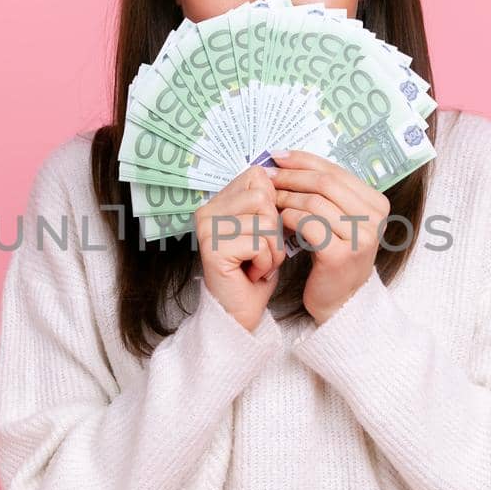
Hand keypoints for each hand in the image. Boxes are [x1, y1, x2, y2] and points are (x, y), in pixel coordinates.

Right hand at [191, 165, 286, 331]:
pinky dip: (265, 263)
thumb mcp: (265, 230)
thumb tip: (284, 176)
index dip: (273, 204)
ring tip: (256, 264)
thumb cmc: (255, 271)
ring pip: (265, 221)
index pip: (257, 176)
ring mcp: (207, 228)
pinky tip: (251, 274)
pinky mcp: (213, 248)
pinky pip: (260, 244)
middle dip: (274, 230)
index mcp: (218, 201)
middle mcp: (207, 211)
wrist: (239, 313)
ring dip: (272, 249)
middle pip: (263, 197)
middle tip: (260, 253)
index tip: (263, 232)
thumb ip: (267, 203)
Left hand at [267, 149, 389, 323]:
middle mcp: (375, 218)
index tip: (278, 156)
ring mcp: (360, 237)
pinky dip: (289, 218)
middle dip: (291, 176)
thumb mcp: (337, 220)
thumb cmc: (333, 256)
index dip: (304, 160)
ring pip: (315, 202)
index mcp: (376, 203)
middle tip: (267, 176)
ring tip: (268, 199)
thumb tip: (287, 160)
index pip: (336, 171)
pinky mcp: (341, 255)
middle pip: (325, 183)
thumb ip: (324, 192)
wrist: (339, 301)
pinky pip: (308, 224)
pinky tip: (278, 220)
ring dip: (286, 197)